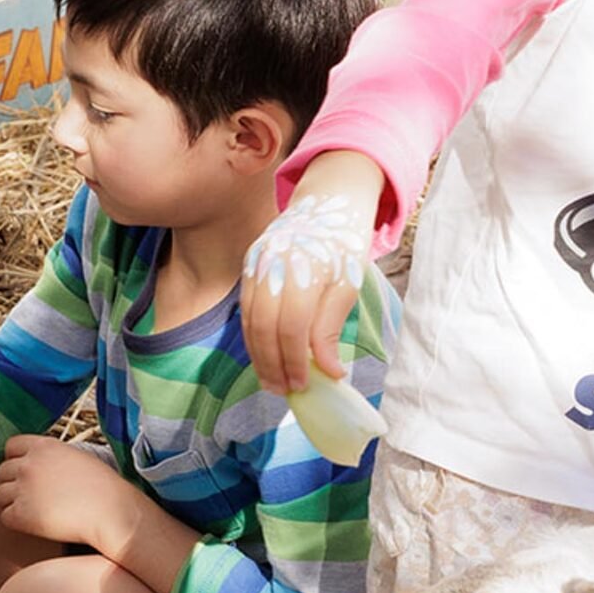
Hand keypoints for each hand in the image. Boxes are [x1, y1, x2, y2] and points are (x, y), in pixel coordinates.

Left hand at [0, 435, 147, 554]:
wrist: (112, 513)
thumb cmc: (104, 488)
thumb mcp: (76, 457)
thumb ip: (52, 457)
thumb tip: (36, 465)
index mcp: (43, 446)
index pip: (11, 447)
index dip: (17, 460)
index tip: (29, 474)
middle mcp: (28, 464)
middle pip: (2, 472)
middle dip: (14, 483)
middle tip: (34, 497)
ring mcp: (23, 489)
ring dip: (13, 503)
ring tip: (36, 511)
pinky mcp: (21, 514)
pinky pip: (5, 517)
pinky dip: (17, 522)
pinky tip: (36, 525)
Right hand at [239, 153, 382, 393]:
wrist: (326, 202)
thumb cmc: (343, 246)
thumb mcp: (348, 285)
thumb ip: (331, 327)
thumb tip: (328, 370)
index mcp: (304, 269)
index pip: (292, 326)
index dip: (296, 360)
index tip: (305, 384)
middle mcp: (274, 266)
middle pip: (264, 326)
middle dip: (272, 364)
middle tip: (284, 390)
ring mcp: (256, 264)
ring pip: (249, 319)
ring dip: (258, 355)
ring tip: (272, 381)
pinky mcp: (248, 265)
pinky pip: (245, 308)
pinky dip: (252, 335)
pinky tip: (264, 354)